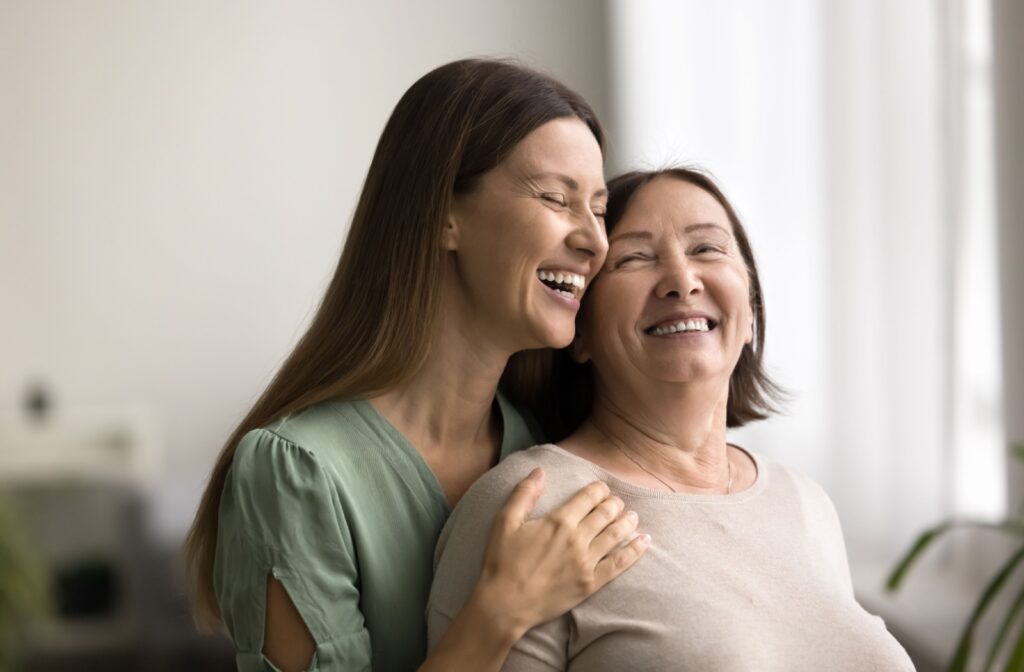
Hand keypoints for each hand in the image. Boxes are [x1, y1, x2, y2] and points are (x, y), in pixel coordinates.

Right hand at [471, 467, 649, 639]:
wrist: (505, 604)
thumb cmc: (502, 562)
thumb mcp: (505, 522)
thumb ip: (524, 494)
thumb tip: (539, 470)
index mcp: (559, 520)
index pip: (588, 497)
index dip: (599, 489)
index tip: (602, 488)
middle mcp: (577, 538)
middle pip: (606, 514)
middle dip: (614, 503)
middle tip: (617, 501)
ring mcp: (587, 562)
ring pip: (616, 535)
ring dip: (627, 522)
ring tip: (633, 516)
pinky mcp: (591, 583)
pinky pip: (619, 564)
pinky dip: (635, 551)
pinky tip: (645, 541)